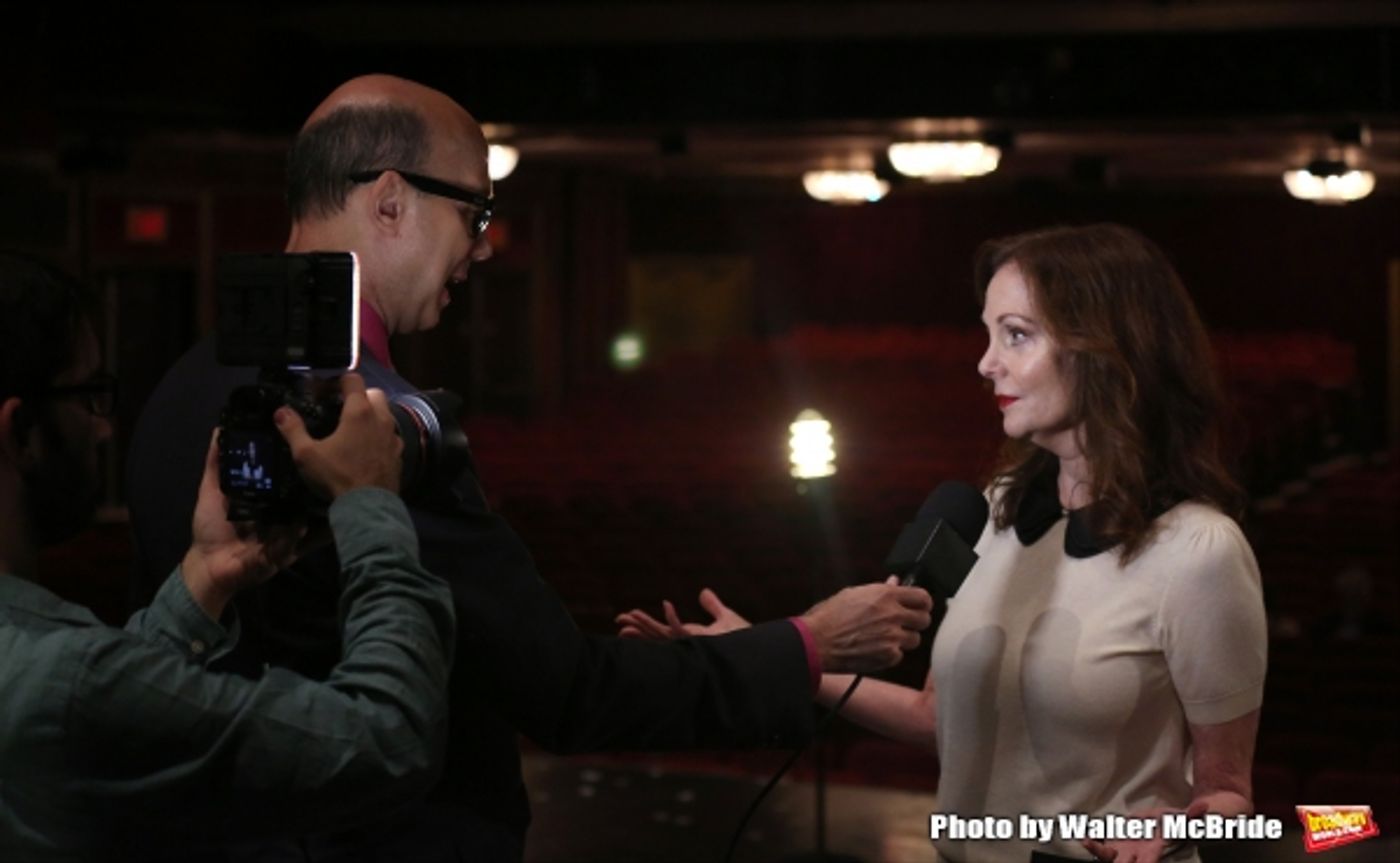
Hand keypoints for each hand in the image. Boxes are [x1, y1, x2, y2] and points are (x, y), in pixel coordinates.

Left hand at [182, 433, 303, 619]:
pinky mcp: (284, 554)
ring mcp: (285, 535)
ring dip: (307, 512)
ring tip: (318, 498)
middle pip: (300, 499)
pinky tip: (301, 525)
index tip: (304, 447)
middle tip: (321, 473)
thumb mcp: (211, 492)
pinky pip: (295, 545)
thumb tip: (218, 431)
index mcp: (265, 499)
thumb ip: (216, 465)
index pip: (284, 479)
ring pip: (302, 520)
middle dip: (311, 489)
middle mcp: (279, 515)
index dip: (294, 466)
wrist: (208, 565)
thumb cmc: (210, 529)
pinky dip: (296, 536)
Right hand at [277, 373, 401, 496]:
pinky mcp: (399, 453)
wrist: (369, 506)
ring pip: (385, 414)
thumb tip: (280, 411)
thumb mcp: (307, 454)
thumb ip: (293, 430)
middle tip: (340, 408)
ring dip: (371, 415)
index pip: (352, 379)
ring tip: (352, 429)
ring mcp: (393, 436)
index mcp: (359, 411)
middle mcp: (381, 418)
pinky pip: (390, 435)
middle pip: (373, 393)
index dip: (337, 381)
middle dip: (358, 395)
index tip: (323, 391)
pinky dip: (379, 435)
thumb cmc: (337, 475)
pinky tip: (366, 449)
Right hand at [616, 588, 750, 638]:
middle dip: (638, 628)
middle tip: (618, 620)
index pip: (662, 630)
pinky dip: (674, 619)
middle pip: (657, 635)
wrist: (761, 649)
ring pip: (664, 635)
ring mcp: (694, 643)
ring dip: (647, 625)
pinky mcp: (703, 642)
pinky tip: (666, 605)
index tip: (627, 616)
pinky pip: (683, 631)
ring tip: (630, 616)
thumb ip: (713, 605)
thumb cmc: (746, 638)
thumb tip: (703, 592)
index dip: (644, 624)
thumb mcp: (726, 616)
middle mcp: (689, 643)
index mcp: (691, 636)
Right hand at [799, 576, 932, 673]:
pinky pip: (899, 655)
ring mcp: (892, 637)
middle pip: (924, 619)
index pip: (923, 597)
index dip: (923, 602)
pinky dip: (890, 654)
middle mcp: (893, 615)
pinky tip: (875, 648)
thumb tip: (895, 582)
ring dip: (904, 639)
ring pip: (915, 639)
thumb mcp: (853, 594)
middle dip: (915, 621)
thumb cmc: (829, 617)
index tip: (920, 606)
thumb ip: (880, 589)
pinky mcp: (888, 656)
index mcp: (885, 595)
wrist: (817, 641)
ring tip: (886, 637)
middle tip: (904, 623)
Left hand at [1082, 799, 1207, 862]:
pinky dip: (1093, 843)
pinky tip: (1084, 837)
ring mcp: (1125, 850)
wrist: (1166, 825)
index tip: (1137, 861)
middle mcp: (1137, 854)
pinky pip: (1102, 846)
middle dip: (1116, 861)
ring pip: (1109, 856)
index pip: (1148, 861)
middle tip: (1105, 852)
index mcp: (1153, 850)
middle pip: (1124, 862)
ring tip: (1087, 841)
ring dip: (1098, 850)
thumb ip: (1193, 816)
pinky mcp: (1116, 843)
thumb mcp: (1185, 821)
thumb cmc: (1177, 825)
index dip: (1144, 862)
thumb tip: (1205, 806)